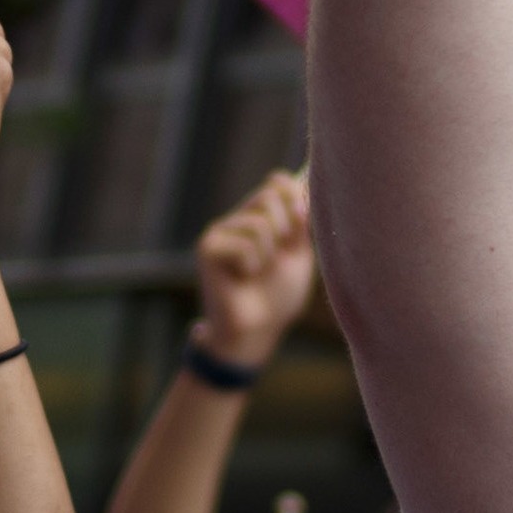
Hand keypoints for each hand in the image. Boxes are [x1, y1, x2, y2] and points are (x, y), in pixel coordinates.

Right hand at [194, 172, 313, 371]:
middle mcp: (238, 219)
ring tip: (259, 272)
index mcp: (260, 217)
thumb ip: (299, 221)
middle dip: (287, 225)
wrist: (258, 330)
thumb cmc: (278, 296)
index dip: (296, 194)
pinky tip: (244, 278)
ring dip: (270, 253)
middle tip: (280, 253)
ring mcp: (221, 231)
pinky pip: (245, 243)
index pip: (278, 182)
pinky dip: (254, 264)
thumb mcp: (298, 254)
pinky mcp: (208, 247)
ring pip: (259, 221)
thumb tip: (304, 182)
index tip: (304, 219)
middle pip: (270, 194)